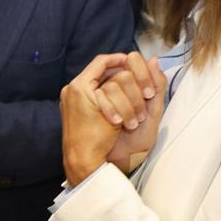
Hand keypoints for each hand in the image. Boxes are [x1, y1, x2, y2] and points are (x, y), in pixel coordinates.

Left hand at [61, 54, 130, 185]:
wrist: (82, 160)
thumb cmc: (97, 139)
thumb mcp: (116, 112)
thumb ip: (126, 87)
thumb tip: (150, 63)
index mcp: (79, 87)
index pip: (101, 62)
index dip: (119, 59)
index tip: (134, 62)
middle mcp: (72, 89)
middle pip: (100, 71)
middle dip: (119, 74)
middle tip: (134, 78)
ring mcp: (71, 98)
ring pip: (98, 82)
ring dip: (115, 85)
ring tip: (127, 92)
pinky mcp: (74, 107)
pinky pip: (93, 93)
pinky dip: (107, 95)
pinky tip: (120, 101)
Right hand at [99, 53, 166, 170]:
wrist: (123, 159)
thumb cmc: (139, 138)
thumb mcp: (154, 111)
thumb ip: (157, 86)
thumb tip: (154, 59)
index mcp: (130, 83)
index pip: (133, 60)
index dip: (142, 72)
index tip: (149, 93)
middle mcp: (112, 84)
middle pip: (123, 73)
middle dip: (136, 94)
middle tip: (142, 114)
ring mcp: (99, 93)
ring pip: (112, 85)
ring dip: (127, 105)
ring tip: (132, 123)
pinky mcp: (89, 103)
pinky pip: (100, 96)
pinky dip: (113, 110)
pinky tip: (118, 123)